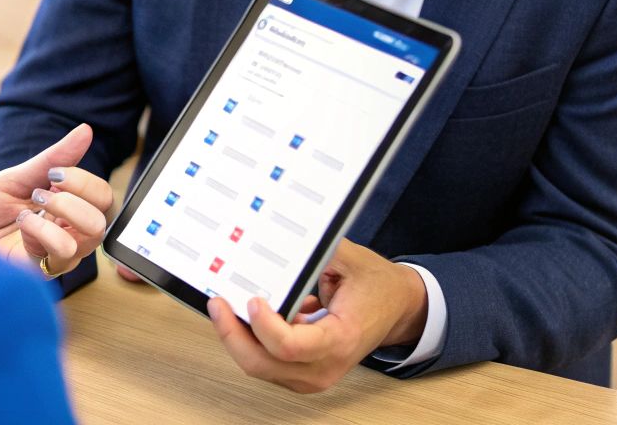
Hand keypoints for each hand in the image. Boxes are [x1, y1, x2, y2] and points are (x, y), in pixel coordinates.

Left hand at [0, 123, 114, 278]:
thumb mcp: (15, 178)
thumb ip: (54, 159)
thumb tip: (85, 131)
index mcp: (62, 208)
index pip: (102, 197)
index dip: (86, 182)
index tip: (55, 173)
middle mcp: (64, 232)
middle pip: (104, 217)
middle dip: (79, 195)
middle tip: (45, 190)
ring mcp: (54, 253)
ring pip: (93, 236)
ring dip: (64, 212)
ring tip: (31, 208)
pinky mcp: (40, 271)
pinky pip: (64, 253)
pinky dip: (45, 232)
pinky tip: (22, 227)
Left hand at [205, 239, 426, 393]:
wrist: (398, 309)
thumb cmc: (377, 287)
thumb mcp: (350, 259)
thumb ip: (314, 252)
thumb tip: (274, 241)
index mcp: (340, 339)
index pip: (290, 346)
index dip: (264, 324)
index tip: (252, 298)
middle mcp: (325, 366)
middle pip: (262, 364)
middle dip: (232, 335)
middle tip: (218, 304)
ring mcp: (313, 375)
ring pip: (259, 367)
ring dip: (238, 338)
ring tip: (225, 307)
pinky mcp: (303, 373)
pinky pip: (266, 363)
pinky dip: (251, 341)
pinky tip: (246, 316)